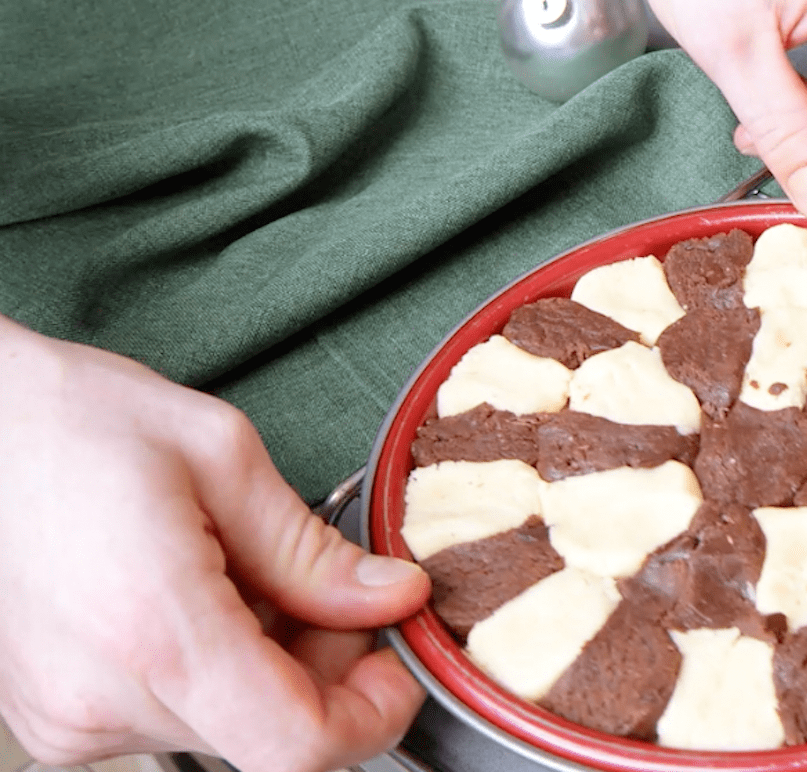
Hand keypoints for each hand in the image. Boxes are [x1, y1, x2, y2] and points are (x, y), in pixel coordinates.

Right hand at [0, 318, 429, 771]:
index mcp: (154, 628)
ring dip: (272, 667)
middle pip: (271, 737)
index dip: (371, 718)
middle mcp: (101, 697)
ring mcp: (69, 718)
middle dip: (327, 671)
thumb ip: (312, 552)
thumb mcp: (220, 457)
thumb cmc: (75, 422)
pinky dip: (219, 671)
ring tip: (251, 576)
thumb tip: (392, 599)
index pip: (296, 746)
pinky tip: (205, 599)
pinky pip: (176, 717)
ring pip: (229, 728)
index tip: (396, 669)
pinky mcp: (56, 719)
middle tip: (327, 588)